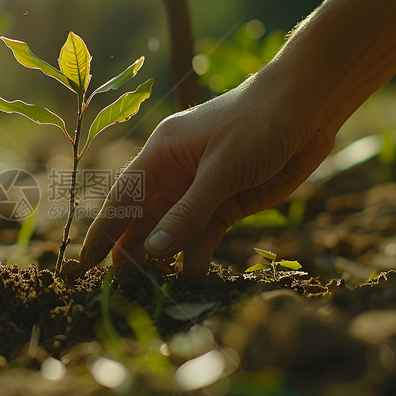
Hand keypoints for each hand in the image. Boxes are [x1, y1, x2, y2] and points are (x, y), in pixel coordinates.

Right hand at [80, 65, 334, 278]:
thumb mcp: (221, 170)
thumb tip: (153, 250)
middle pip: (144, 217)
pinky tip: (193, 278)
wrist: (310, 106)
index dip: (104, 231)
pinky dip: (198, 255)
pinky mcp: (227, 202)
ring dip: (164, 257)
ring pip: (172, 229)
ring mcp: (202, 188)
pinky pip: (204, 233)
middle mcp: (176, 172)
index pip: (123, 197)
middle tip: (117, 287)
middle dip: (130, 249)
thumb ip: (188, 213)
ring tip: (151, 290)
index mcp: (162, 154)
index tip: (86, 263)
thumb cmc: (259, 124)